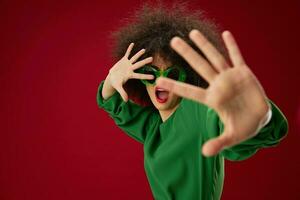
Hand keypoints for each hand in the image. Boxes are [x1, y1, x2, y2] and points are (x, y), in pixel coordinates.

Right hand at [108, 43, 153, 101]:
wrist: (112, 78)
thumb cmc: (116, 83)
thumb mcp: (118, 87)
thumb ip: (123, 93)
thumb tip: (126, 101)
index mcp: (130, 75)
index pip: (139, 75)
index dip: (145, 76)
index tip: (153, 77)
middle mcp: (131, 69)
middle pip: (139, 64)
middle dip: (145, 62)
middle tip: (152, 59)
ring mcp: (128, 64)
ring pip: (134, 58)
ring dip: (139, 54)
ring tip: (144, 50)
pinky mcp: (123, 60)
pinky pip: (127, 54)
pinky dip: (129, 49)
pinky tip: (132, 44)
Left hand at [156, 30, 269, 155]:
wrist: (260, 118)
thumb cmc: (243, 127)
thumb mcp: (231, 136)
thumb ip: (219, 143)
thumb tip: (205, 154)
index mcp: (212, 99)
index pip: (189, 91)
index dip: (175, 86)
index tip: (158, 80)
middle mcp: (218, 85)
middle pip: (199, 67)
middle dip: (187, 54)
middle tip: (172, 41)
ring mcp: (230, 78)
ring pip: (214, 58)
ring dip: (205, 45)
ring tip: (193, 33)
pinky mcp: (244, 74)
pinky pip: (237, 57)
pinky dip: (232, 46)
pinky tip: (225, 34)